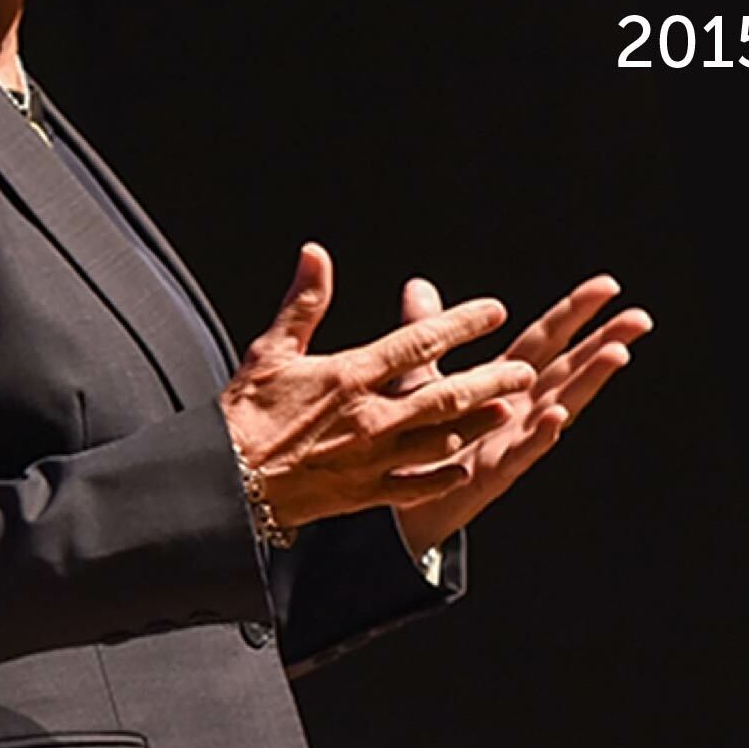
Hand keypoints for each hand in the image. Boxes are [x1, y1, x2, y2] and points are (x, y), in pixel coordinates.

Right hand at [220, 244, 533, 529]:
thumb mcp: (271, 350)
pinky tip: (463, 465)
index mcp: (350, 376)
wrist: (222, 483)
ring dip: (478, 424)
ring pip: (440, 439)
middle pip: (446, 395)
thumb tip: (315, 253)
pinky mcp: (364, 493)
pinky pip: (415, 486)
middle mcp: (370, 417)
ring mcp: (371, 459)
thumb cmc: (245, 414)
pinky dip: (442, 475)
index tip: (494, 311)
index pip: (418, 342)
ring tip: (508, 409)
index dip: (461, 324)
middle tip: (525, 369)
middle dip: (491, 379)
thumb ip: (303, 302)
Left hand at [390, 273, 647, 555]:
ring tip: (618, 354)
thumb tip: (420, 286)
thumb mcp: (419, 375)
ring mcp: (512, 439)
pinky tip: (558, 414)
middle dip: (604, 342)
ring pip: (559, 405)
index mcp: (504, 381)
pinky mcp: (495, 472)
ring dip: (589, 380)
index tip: (609, 286)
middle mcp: (518, 408)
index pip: (546, 339)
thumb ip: (426, 331)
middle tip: (640, 319)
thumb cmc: (413, 436)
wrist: (393, 499)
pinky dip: (542, 433)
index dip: (575, 312)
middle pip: (567, 368)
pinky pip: (522, 451)